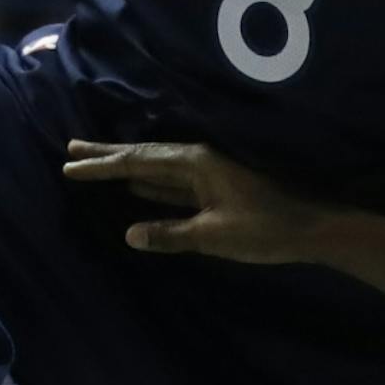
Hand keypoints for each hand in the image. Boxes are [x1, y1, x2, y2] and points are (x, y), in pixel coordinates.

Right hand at [64, 139, 326, 261]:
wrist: (314, 227)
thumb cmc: (267, 229)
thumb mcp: (215, 236)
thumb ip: (171, 233)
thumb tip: (129, 233)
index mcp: (196, 162)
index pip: (139, 161)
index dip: (103, 165)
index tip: (70, 165)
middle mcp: (199, 159)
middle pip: (144, 155)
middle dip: (108, 154)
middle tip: (71, 149)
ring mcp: (208, 172)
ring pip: (157, 167)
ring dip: (126, 165)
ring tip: (96, 163)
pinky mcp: (216, 188)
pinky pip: (172, 182)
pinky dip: (149, 182)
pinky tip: (136, 185)